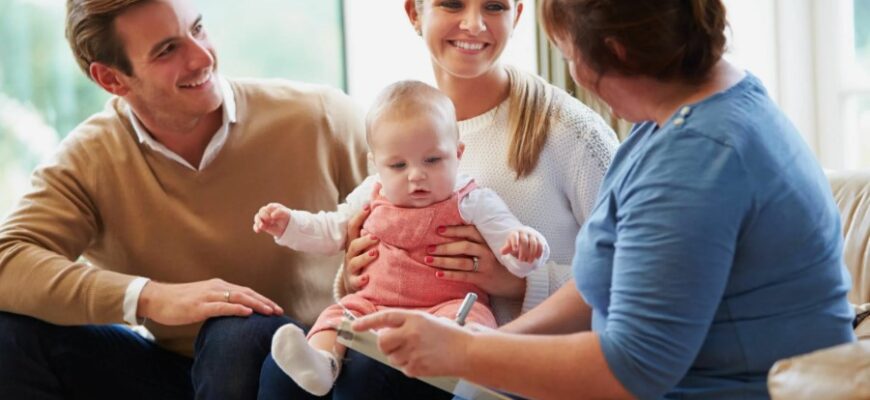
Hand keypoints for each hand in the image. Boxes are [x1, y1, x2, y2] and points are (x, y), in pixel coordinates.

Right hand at [138, 278, 283, 325]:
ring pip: (238, 297)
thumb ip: (219, 304)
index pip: (246, 291)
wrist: (156, 298)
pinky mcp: (199, 305)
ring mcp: (208, 295)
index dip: (262, 299)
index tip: (275, 308)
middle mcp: (216, 287)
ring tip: (270, 311)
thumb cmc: (179, 302)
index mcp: (218, 286)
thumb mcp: (203, 301)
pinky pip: (221, 306)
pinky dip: (236, 308)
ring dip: (256, 304)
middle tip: (279, 311)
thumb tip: (233, 314)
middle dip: (265, 302)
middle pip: (247, 293)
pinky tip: (247, 312)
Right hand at [252, 203, 290, 237]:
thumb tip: (271, 215)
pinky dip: (256, 228)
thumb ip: (279, 212)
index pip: (270, 207)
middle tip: (268, 220)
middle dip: (263, 215)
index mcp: (273, 207)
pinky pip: (256, 226)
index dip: (269, 211)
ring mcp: (263, 218)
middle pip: (261, 211)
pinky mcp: (261, 225)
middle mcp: (266, 211)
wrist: (285, 226)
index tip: (272, 217)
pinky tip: (258, 231)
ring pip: (257, 217)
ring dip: (258, 221)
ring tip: (262, 226)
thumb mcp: (285, 214)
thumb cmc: (285, 217)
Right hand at [342, 205, 378, 292]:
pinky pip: (355, 281)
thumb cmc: (363, 259)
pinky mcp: (353, 282)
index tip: (368, 206)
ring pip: (355, 262)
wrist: (353, 283)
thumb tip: (380, 206)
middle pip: (353, 245)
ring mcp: (350, 269)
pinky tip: (367, 278)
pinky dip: (360, 280)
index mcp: (353, 243)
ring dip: (365, 258)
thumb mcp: (364, 245)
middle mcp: (350, 255)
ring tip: (375, 253)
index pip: (352, 227)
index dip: (359, 217)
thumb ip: (371, 231)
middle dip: (364, 240)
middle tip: (375, 237)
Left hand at [352, 310, 471, 377]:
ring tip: (418, 351)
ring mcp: (413, 352)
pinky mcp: (417, 367)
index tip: (355, 325)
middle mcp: (411, 333)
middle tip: (394, 344)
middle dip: (384, 344)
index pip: (384, 317)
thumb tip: (384, 332)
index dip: (367, 321)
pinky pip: (403, 368)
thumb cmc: (450, 335)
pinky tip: (424, 359)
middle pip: (382, 342)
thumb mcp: (428, 321)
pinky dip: (410, 366)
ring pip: (391, 357)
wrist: (467, 351)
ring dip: (399, 356)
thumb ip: (407, 324)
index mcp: (414, 318)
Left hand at [427, 225, 525, 298]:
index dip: (454, 230)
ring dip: (442, 261)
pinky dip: (450, 275)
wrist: (515, 281)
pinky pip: (463, 276)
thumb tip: (451, 237)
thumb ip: (476, 242)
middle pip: (463, 246)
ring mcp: (485, 266)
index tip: (439, 230)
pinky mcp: (482, 279)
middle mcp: (486, 252)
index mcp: (487, 241)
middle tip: (429, 248)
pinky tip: (438, 274)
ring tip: (428, 260)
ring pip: (461, 262)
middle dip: (444, 247)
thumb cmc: (498, 262)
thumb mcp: (490, 248)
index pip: (469, 232)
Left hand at [499, 230, 543, 262]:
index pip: (515, 236)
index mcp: (515, 233)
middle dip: (523, 251)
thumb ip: (507, 248)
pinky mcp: (539, 239)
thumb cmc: (515, 244)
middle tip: (521, 260)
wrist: (525, 240)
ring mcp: (532, 235)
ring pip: (533, 243)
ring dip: (532, 253)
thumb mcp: (510, 246)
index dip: (515, 242)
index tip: (514, 249)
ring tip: (529, 261)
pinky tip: (537, 258)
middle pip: (524, 241)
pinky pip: (540, 244)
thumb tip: (502, 252)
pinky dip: (539, 251)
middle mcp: (524, 233)